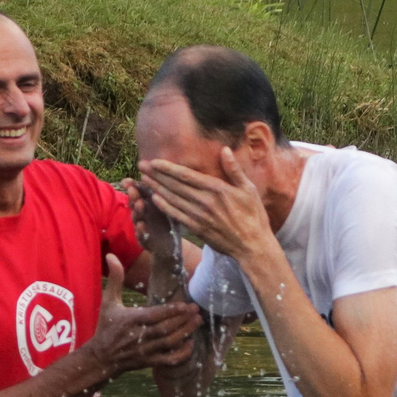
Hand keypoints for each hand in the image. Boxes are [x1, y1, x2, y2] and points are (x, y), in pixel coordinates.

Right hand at [85, 253, 200, 377]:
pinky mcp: (149, 362)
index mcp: (130, 320)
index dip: (171, 311)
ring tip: (198, 321)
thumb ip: (115, 279)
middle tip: (197, 310)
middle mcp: (139, 336)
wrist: (100, 358)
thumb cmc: (106, 327)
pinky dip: (181, 354)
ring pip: (169, 343)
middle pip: (165, 329)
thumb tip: (111, 255)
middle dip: (182, 320)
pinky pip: (168, 360)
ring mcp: (145, 351)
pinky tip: (190, 344)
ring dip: (185, 333)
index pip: (154, 315)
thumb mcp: (108, 302)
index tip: (185, 304)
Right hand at [121, 178, 179, 268]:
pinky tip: (141, 225)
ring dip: (137, 211)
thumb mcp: (166, 207)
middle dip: (133, 197)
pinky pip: (141, 236)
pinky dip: (140, 231)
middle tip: (133, 190)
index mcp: (146, 206)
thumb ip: (158, 193)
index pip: (137, 194)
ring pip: (137, 219)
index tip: (126, 181)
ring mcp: (143, 228)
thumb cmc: (167, 224)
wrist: (169, 249)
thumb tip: (156, 176)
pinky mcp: (145, 241)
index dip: (131, 187)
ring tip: (139, 204)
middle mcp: (142, 216)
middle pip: (135, 205)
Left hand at [139, 147, 273, 262]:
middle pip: (175, 185)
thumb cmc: (254, 216)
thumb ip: (234, 170)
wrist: (252, 245)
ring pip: (173, 199)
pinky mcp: (197, 228)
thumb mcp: (249, 189)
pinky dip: (165, 207)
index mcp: (217, 189)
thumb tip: (225, 150)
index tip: (154, 161)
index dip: (168, 168)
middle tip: (142, 166)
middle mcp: (205, 201)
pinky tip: (155, 199)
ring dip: (157, 188)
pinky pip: (177, 215)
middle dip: (156, 175)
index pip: (187, 175)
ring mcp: (200, 216)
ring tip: (144, 179)